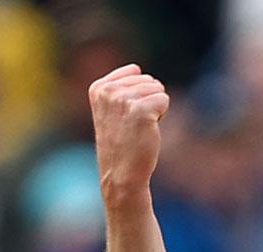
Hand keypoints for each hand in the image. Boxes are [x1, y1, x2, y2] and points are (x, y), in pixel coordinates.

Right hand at [89, 63, 170, 200]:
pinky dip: (161, 116)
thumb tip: (136, 68)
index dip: (138, 94)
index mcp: (98, 87)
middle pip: (148, 80)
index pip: (134, 72)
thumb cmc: (121, 143)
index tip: (125, 116)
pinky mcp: (141, 109)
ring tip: (140, 127)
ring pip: (158, 89)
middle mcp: (108, 90)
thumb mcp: (112, 109)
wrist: (122, 173)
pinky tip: (147, 130)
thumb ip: (120, 87)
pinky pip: (164, 100)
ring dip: (155, 109)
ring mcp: (123, 99)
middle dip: (148, 101)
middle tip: (134, 125)